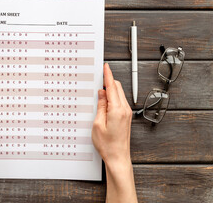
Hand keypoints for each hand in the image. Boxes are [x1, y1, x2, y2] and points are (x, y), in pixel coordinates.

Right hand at [92, 63, 136, 202]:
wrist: (118, 157)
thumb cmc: (108, 145)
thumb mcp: (98, 124)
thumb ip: (100, 106)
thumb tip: (101, 94)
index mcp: (117, 110)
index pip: (112, 87)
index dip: (108, 75)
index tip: (106, 67)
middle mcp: (124, 110)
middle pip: (117, 88)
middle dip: (108, 82)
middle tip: (98, 79)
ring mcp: (127, 113)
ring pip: (119, 95)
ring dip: (110, 91)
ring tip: (99, 94)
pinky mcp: (126, 117)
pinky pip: (119, 102)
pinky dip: (112, 98)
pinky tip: (104, 102)